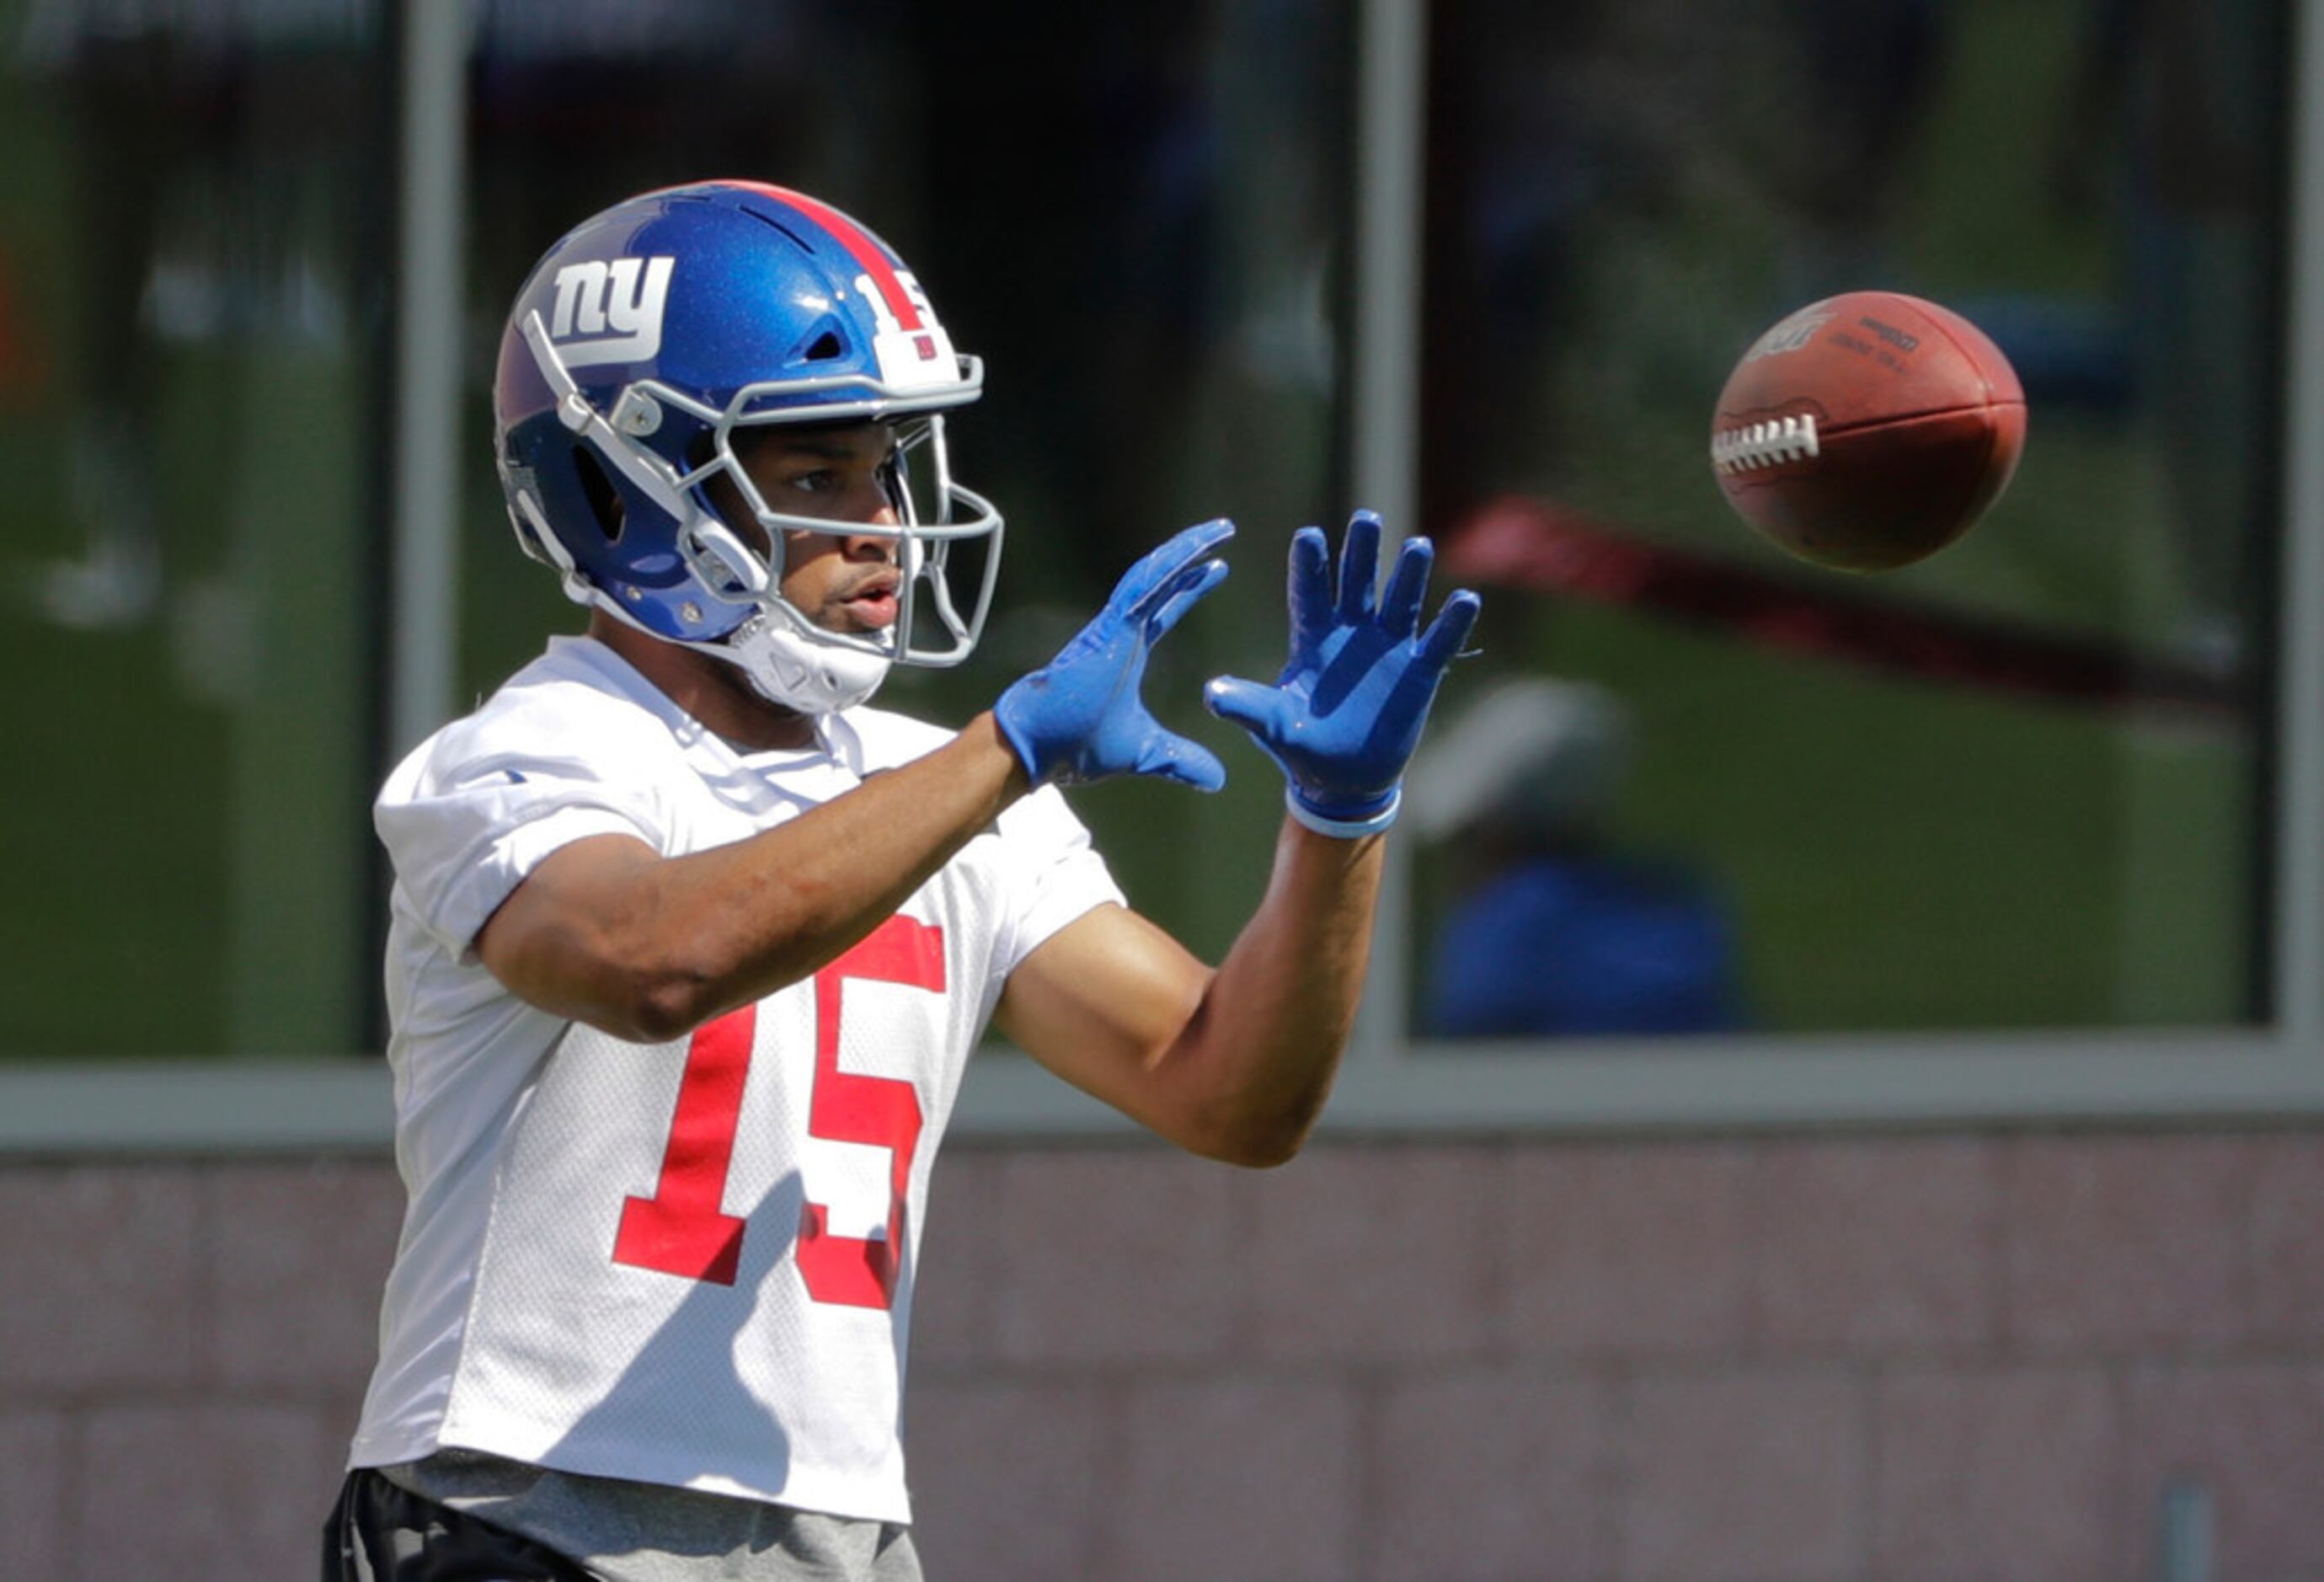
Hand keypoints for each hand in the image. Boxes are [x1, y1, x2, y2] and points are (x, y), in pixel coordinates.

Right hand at [994, 519, 1234, 788]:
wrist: (1038, 748)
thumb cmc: (1077, 746)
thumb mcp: (1146, 753)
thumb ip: (1180, 761)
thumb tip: (1216, 779)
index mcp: (1128, 651)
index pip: (1165, 609)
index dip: (1189, 589)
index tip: (1216, 570)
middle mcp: (1120, 630)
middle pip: (1163, 580)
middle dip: (1192, 555)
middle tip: (1222, 532)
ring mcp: (1112, 626)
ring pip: (1154, 575)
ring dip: (1186, 551)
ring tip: (1217, 531)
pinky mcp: (1107, 628)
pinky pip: (1141, 589)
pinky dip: (1167, 568)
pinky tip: (1192, 550)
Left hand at [1204, 511, 1479, 835]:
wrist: (1342, 780)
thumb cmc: (1301, 746)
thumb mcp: (1272, 725)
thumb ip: (1248, 706)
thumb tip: (1211, 694)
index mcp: (1313, 639)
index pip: (1310, 594)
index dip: (1309, 567)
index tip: (1307, 535)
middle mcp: (1352, 633)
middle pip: (1357, 583)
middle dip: (1361, 552)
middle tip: (1365, 519)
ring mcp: (1388, 648)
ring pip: (1400, 602)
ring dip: (1409, 576)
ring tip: (1417, 546)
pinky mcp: (1418, 672)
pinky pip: (1439, 643)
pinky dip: (1452, 623)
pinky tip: (1465, 600)